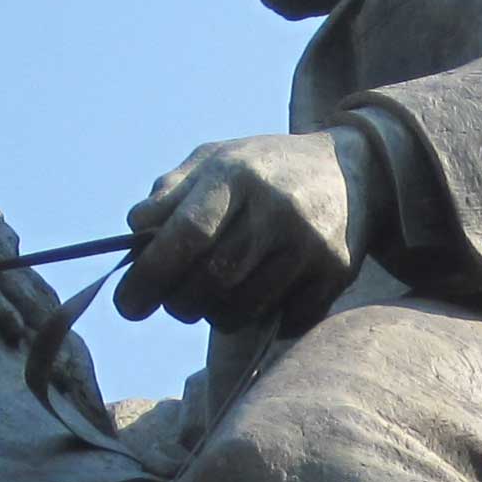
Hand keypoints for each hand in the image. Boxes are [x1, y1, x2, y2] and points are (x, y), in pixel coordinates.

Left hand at [118, 127, 371, 330]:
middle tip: (173, 302)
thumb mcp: (216, 161)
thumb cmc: (265, 170)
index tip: (127, 304)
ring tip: (216, 297)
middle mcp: (276, 207)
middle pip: (211, 280)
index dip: (150, 276)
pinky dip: (264, 319)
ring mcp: (310, 242)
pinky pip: (284, 320)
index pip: (186, 234)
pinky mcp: (337, 272)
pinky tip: (262, 294)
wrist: (354, 169)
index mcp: (237, 174)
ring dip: (216, 315)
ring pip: (243, 309)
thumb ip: (170, 193)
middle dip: (179, 303)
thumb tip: (134, 229)